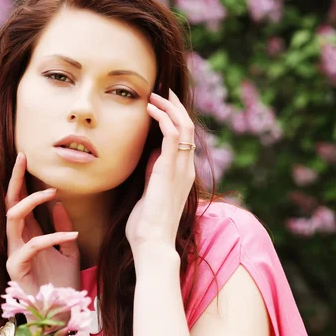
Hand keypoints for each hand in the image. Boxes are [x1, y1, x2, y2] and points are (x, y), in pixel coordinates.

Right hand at [5, 153, 80, 296]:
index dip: (21, 180)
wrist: (59, 314)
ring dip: (32, 202)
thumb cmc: (62, 285)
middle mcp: (16, 241)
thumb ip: (63, 229)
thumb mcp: (68, 252)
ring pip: (13, 217)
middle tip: (23, 157)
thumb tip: (61, 204)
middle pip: (10, 203)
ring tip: (53, 191)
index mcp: (27, 235)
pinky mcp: (16, 268)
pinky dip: (54, 236)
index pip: (20, 201)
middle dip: (15, 179)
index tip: (26, 157)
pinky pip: (33, 245)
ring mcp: (13, 253)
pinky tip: (73, 234)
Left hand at [125, 89, 195, 251]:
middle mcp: (186, 168)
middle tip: (161, 90)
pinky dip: (163, 118)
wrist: (152, 244)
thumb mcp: (149, 192)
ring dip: (169, 107)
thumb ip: (152, 173)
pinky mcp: (170, 170)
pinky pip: (173, 135)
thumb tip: (151, 154)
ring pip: (184, 126)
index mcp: (182, 174)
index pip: (185, 137)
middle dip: (175, 105)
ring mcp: (181, 169)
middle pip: (188, 126)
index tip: (161, 103)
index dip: (175, 117)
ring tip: (154, 95)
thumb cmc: (147, 226)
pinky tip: (150, 110)